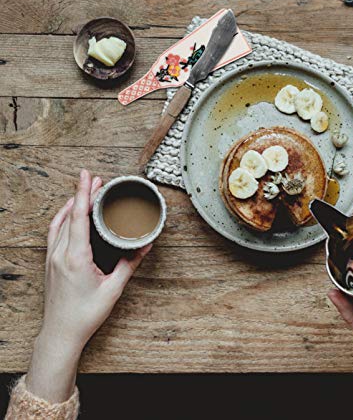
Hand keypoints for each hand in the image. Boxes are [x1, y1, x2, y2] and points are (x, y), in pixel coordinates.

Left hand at [26, 169, 150, 402]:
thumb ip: (129, 263)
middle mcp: (61, 254)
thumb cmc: (85, 314)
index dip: (83, 193)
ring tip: (86, 192)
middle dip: (82, 194)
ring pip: (59, 221)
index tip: (88, 176)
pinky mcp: (50, 262)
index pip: (78, 217)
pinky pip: (54, 232)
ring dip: (72, 204)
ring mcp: (52, 257)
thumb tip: (145, 245)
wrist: (61, 333)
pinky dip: (62, 217)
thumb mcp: (113, 289)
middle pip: (70, 214)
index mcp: (76, 257)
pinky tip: (69, 213)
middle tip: (96, 180)